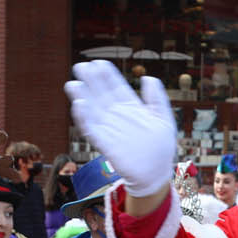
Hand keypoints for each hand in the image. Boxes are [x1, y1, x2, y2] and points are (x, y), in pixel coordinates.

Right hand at [64, 61, 176, 198]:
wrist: (155, 174)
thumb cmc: (160, 147)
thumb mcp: (164, 118)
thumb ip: (157, 98)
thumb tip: (148, 77)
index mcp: (131, 107)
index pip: (117, 87)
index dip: (107, 75)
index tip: (99, 62)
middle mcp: (117, 116)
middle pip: (101, 94)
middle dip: (91, 81)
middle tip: (80, 66)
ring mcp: (109, 128)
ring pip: (92, 109)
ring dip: (82, 97)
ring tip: (73, 84)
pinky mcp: (104, 143)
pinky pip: (91, 129)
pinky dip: (83, 118)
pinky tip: (78, 105)